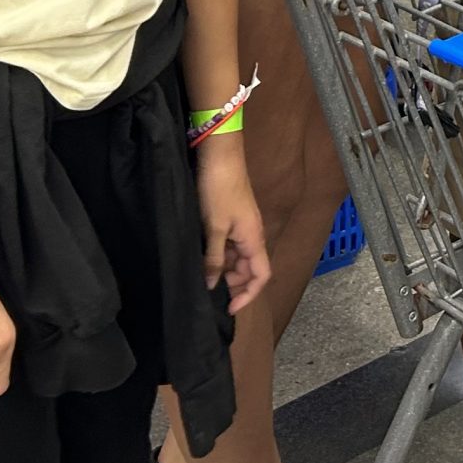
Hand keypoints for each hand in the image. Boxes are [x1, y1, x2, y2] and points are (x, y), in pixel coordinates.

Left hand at [195, 138, 269, 314]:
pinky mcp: (231, 218)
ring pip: (236, 257)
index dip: (248, 294)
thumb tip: (211, 285)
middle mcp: (252, 235)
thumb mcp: (213, 228)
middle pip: (249, 268)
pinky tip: (201, 255)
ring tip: (201, 273)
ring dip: (222, 268)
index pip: (262, 275)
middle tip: (207, 290)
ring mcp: (242, 226)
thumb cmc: (219, 190)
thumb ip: (213, 258)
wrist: (219, 155)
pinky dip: (217, 254)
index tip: (229, 308)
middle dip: (232, 283)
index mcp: (254, 239)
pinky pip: (228, 245)